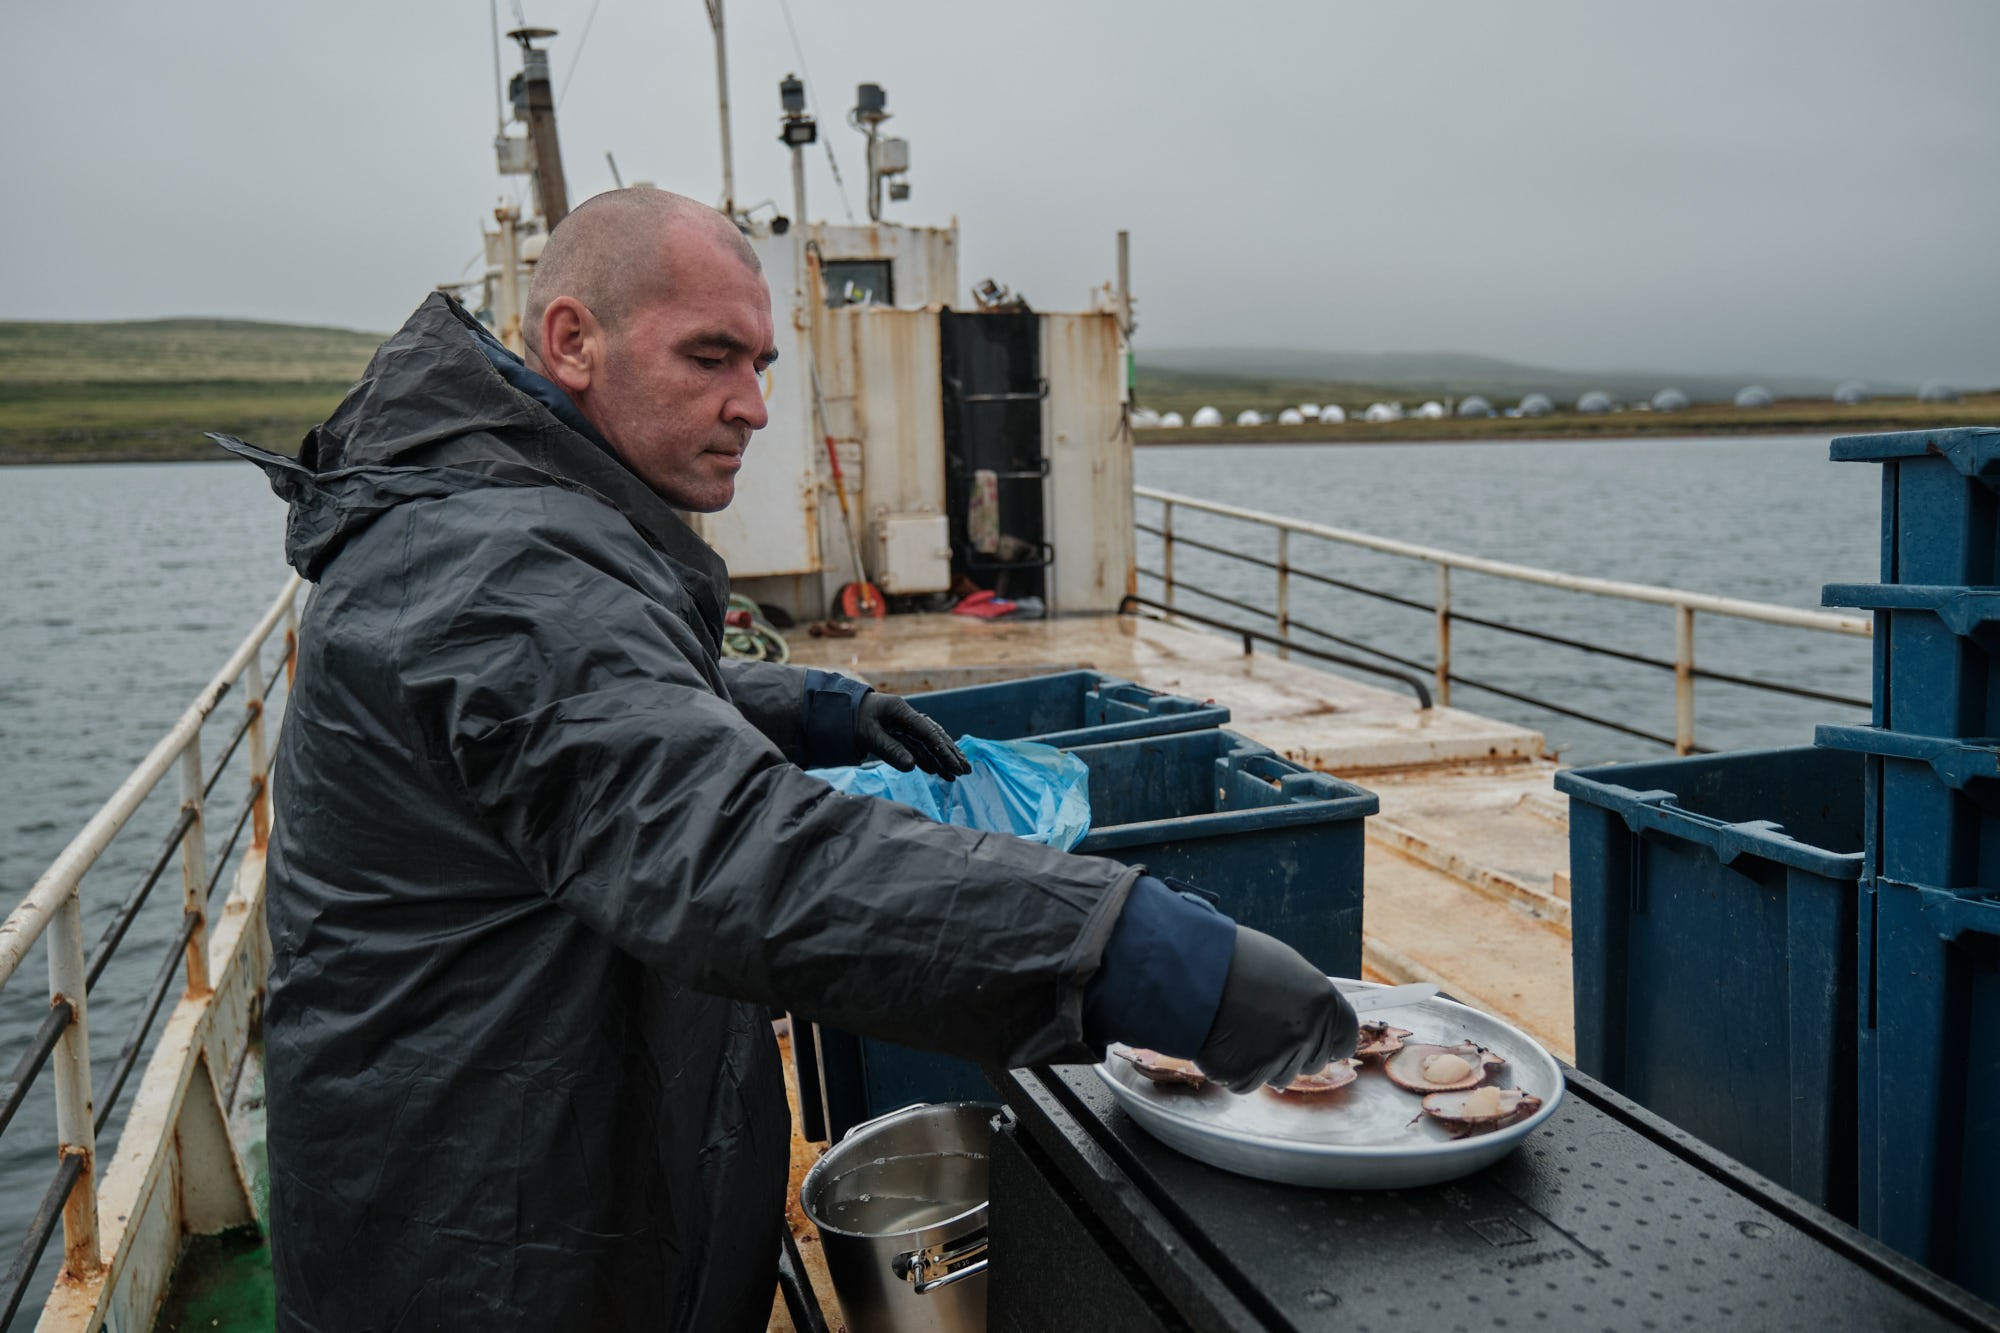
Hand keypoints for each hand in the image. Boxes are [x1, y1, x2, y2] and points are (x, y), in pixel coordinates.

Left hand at [855, 692, 971, 780]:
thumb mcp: (867, 735)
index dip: (943, 750)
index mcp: (901, 712)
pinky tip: (937, 771)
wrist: (838, 710)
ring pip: (928, 744)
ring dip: (942, 759)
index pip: (928, 733)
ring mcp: (904, 726)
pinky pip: (917, 748)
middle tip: (966, 770)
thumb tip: (912, 766)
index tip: (955, 766)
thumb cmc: (851, 719)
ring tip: (956, 775)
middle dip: (950, 754)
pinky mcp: (898, 735)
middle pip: (934, 737)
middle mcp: (907, 717)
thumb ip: (890, 750)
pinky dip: (927, 759)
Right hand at [1195, 927, 1358, 1092]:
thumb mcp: (1287, 968)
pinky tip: (1222, 1041)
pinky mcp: (1247, 1074)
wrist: (1192, 969)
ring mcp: (1279, 1056)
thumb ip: (1307, 1000)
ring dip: (1262, 1062)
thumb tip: (1314, 1020)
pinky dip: (1234, 1069)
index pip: (1346, 1039)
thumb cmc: (1236, 960)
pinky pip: (1246, 1083)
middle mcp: (1308, 1032)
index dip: (1329, 1041)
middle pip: (1312, 1063)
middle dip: (1292, 1053)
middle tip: (1262, 1029)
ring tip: (1238, 1030)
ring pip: (1281, 1076)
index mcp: (1324, 1002)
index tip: (1315, 1040)